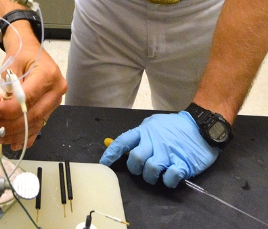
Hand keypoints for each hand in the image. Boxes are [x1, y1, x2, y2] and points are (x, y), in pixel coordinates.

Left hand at [0, 31, 66, 150]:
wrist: (31, 50)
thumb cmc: (22, 54)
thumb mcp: (12, 64)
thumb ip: (7, 87)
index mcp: (49, 75)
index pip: (28, 98)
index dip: (9, 109)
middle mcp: (56, 90)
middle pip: (33, 115)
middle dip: (10, 124)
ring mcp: (56, 101)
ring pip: (35, 124)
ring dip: (15, 133)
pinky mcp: (51, 109)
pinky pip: (39, 126)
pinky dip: (25, 136)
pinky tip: (13, 142)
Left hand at [99, 111, 220, 187]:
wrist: (202, 125)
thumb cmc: (177, 127)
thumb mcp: (155, 124)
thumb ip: (142, 135)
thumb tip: (126, 148)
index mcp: (145, 130)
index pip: (123, 141)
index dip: (111, 153)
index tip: (104, 164)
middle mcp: (154, 141)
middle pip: (136, 159)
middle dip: (136, 169)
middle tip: (143, 170)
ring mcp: (168, 152)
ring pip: (150, 170)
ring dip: (151, 177)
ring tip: (158, 174)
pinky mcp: (182, 163)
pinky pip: (169, 178)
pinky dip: (168, 181)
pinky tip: (171, 176)